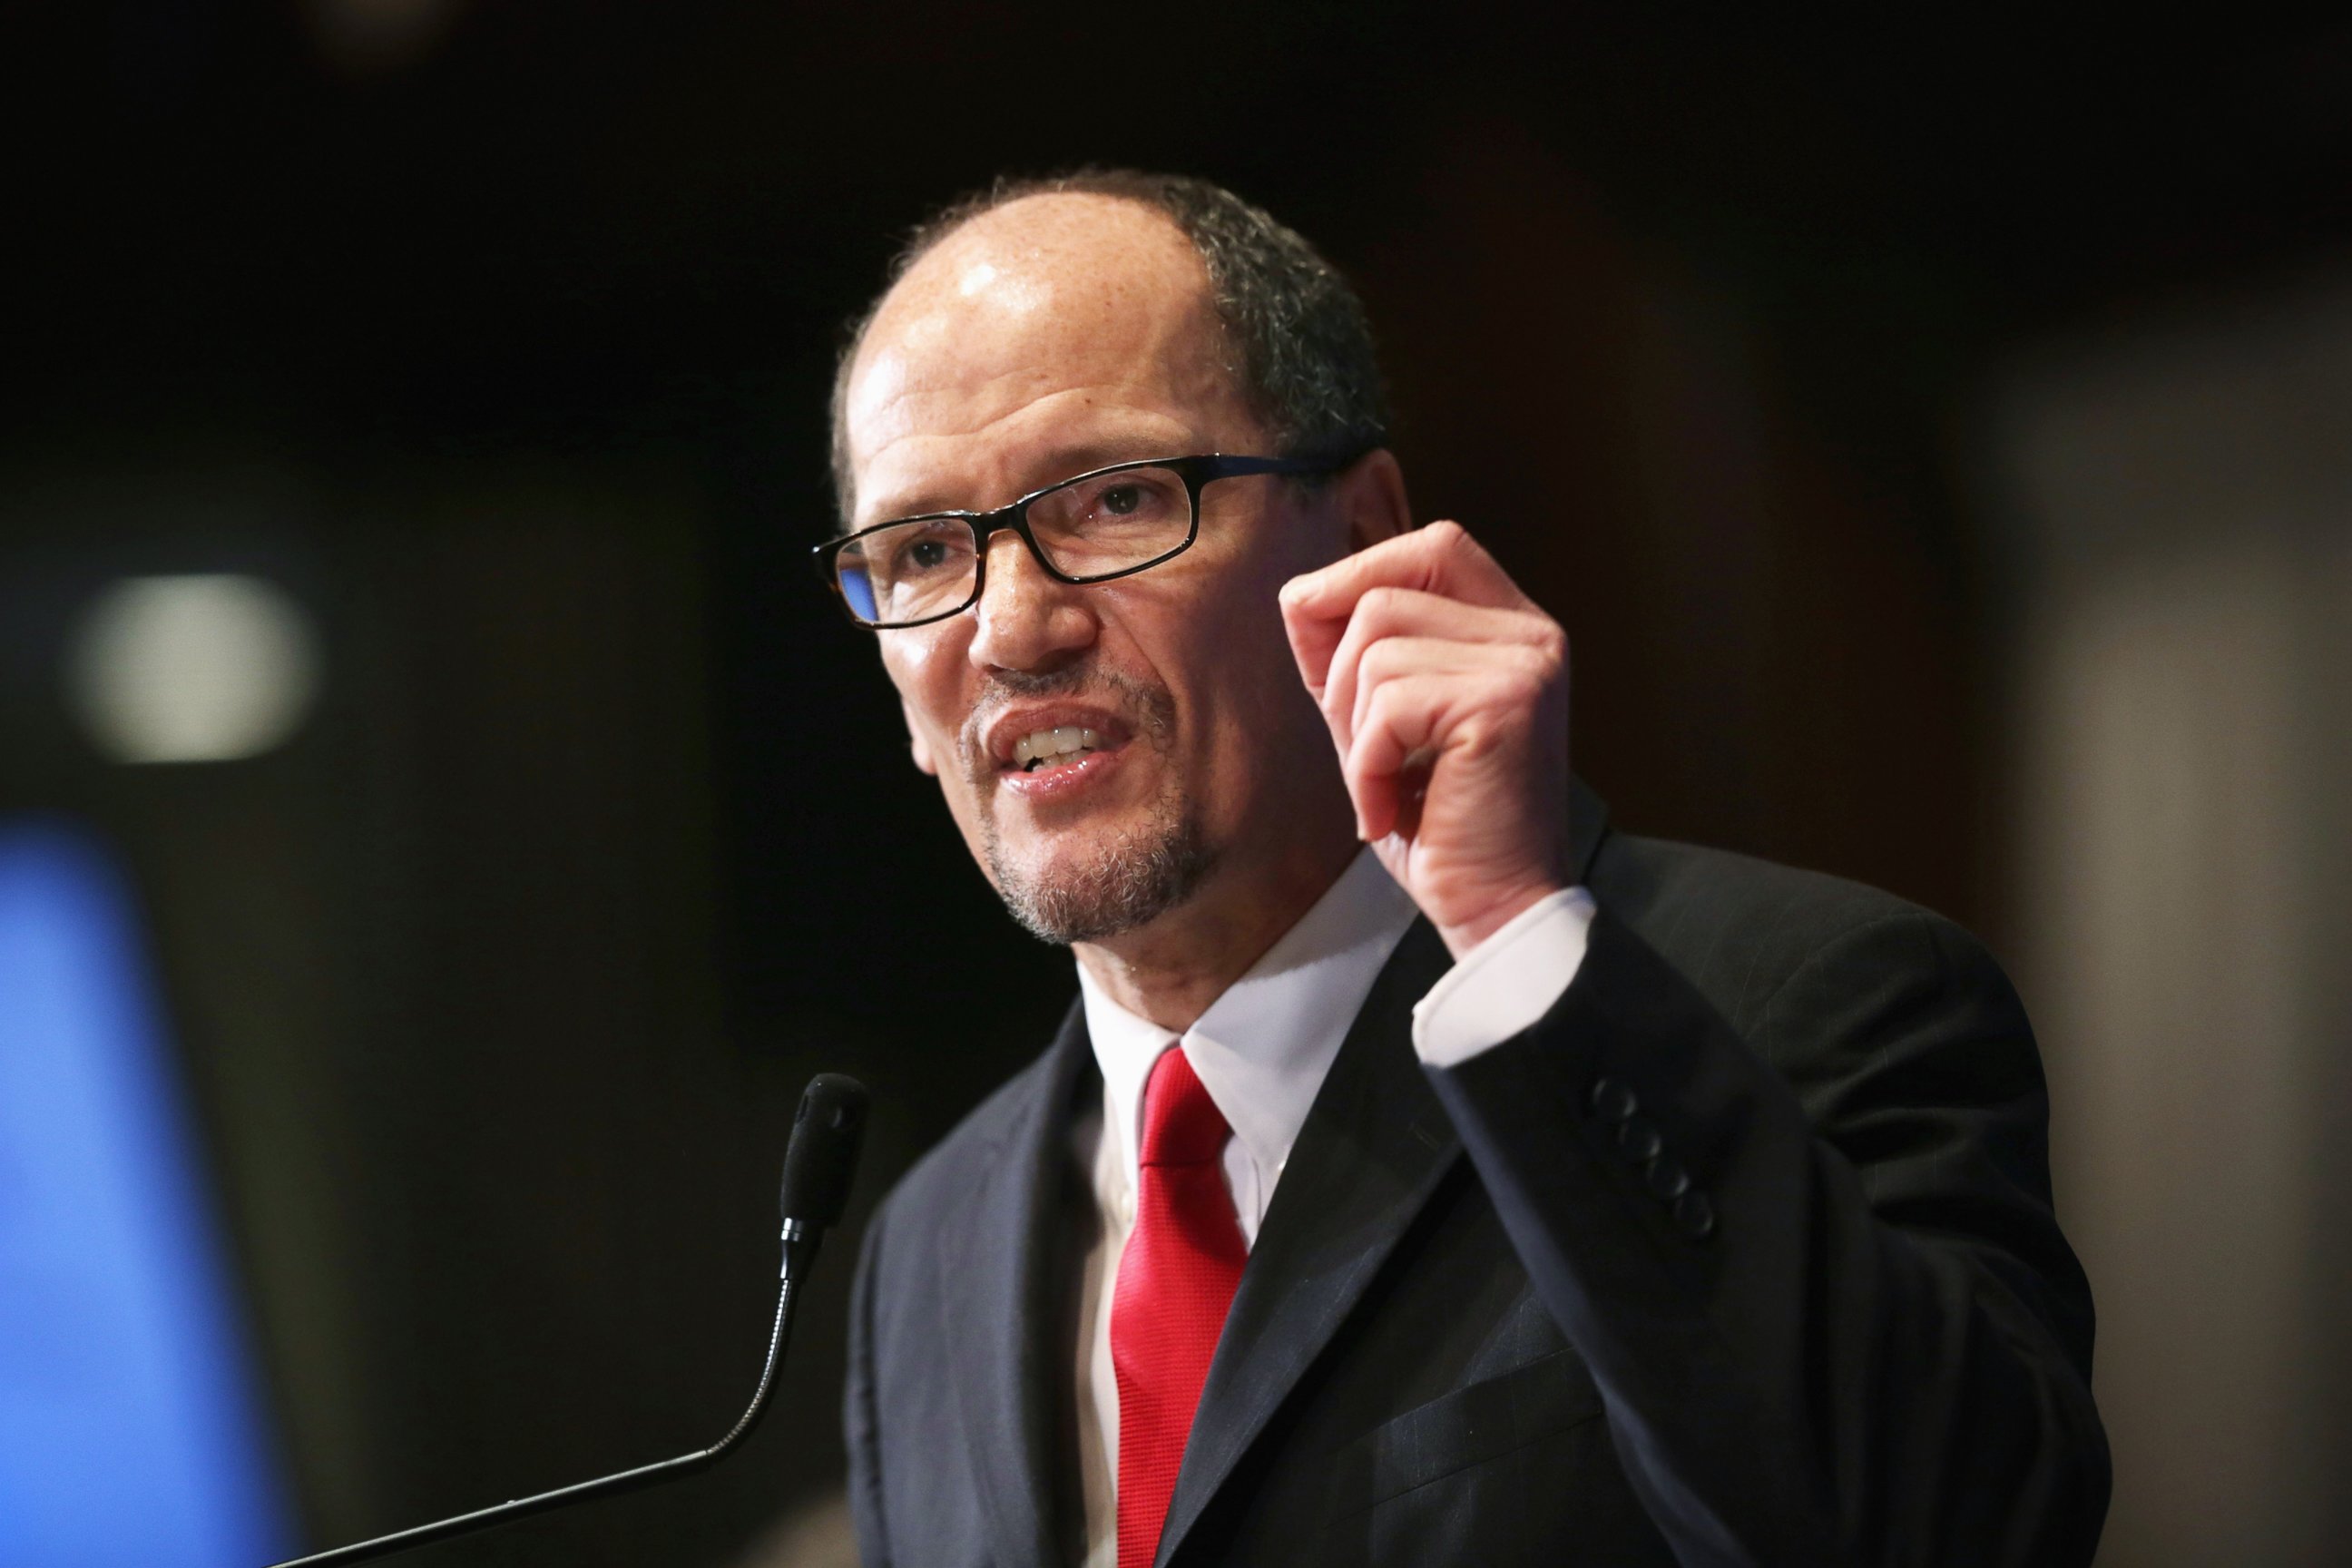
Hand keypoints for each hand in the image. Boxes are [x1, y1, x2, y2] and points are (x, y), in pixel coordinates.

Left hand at [1279, 521, 1571, 957]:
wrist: (1494, 909)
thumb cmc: (1439, 823)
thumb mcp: (1384, 721)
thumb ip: (1355, 654)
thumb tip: (1299, 593)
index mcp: (1514, 628)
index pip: (1434, 545)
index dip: (1362, 573)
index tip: (1327, 646)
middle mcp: (1532, 635)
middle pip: (1385, 592)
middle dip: (1342, 669)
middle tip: (1362, 745)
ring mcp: (1525, 665)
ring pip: (1377, 648)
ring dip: (1354, 729)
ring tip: (1386, 784)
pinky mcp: (1505, 704)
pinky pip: (1388, 706)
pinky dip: (1365, 766)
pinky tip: (1389, 810)